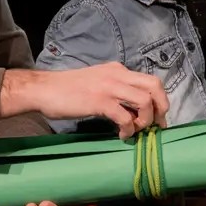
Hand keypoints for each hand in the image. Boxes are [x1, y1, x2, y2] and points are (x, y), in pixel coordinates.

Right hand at [0, 63, 168, 138]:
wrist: (43, 89)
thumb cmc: (67, 90)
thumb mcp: (97, 83)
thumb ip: (115, 90)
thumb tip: (133, 110)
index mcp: (118, 70)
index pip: (150, 81)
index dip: (159, 101)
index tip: (157, 119)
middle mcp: (117, 74)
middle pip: (155, 86)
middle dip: (161, 108)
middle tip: (155, 126)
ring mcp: (109, 87)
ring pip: (145, 101)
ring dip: (145, 120)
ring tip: (134, 131)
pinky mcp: (99, 101)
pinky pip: (125, 117)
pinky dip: (128, 129)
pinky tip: (121, 135)